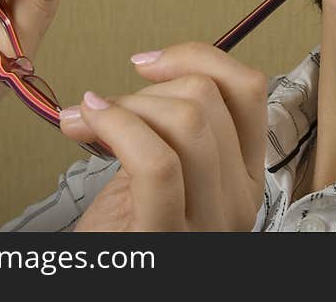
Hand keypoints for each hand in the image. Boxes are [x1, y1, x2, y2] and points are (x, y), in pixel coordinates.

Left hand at [59, 42, 268, 230]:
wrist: (103, 282)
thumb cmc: (126, 236)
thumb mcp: (166, 172)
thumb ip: (175, 126)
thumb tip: (157, 66)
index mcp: (247, 174)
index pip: (248, 88)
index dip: (198, 57)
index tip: (149, 62)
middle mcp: (240, 199)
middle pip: (209, 100)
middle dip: (147, 87)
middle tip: (105, 104)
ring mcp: (209, 224)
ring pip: (188, 122)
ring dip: (125, 105)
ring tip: (88, 118)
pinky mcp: (167, 240)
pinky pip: (158, 162)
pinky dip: (117, 126)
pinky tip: (87, 122)